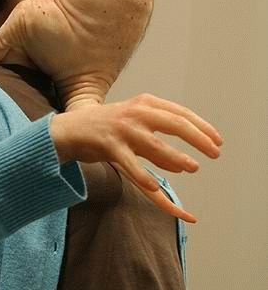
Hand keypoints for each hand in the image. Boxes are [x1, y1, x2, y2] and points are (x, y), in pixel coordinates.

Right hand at [49, 92, 223, 223]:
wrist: (72, 128)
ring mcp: (123, 129)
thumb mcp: (135, 126)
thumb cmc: (108, 128)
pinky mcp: (109, 146)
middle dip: (198, 139)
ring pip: (155, 145)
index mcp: (146, 103)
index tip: (217, 141)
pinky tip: (156, 186)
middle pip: (175, 124)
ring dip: (176, 157)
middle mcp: (136, 112)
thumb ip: (158, 143)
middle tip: (215, 153)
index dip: (202, 127)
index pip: (181, 113)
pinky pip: (131, 164)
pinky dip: (144, 175)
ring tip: (192, 167)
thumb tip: (182, 165)